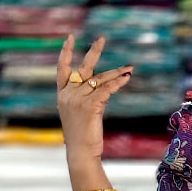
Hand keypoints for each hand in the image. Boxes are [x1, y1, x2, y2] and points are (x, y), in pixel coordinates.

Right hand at [55, 33, 133, 164]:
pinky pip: (107, 89)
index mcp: (62, 95)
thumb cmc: (81, 137)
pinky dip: (118, 83)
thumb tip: (105, 88)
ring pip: (100, 79)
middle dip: (93, 52)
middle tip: (102, 38)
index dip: (65, 53)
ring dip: (116, 73)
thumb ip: (89, 98)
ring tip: (129, 67)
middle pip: (83, 68)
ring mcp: (78, 98)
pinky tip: (127, 77)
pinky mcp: (90, 105)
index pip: (62, 69)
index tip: (69, 38)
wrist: (80, 152)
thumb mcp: (80, 114)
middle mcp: (69, 94)